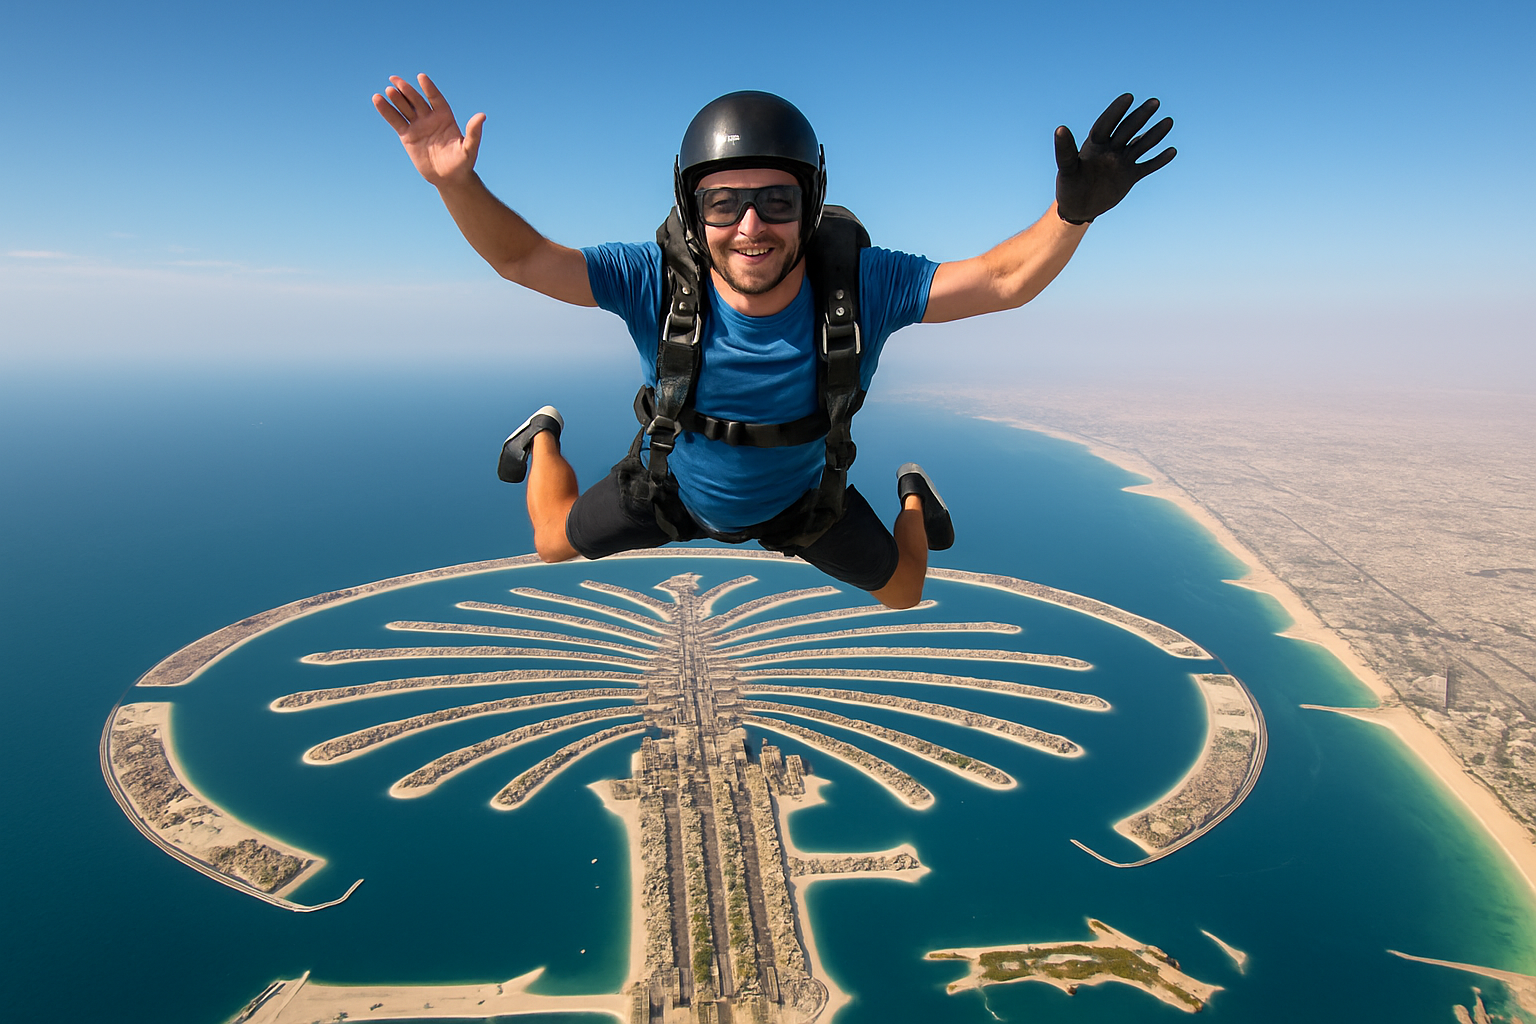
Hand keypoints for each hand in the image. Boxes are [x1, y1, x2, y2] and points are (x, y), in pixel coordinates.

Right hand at [372, 73, 484, 186]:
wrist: (449, 178)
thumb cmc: (463, 163)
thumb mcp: (470, 148)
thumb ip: (474, 132)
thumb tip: (482, 116)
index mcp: (445, 117)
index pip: (436, 98)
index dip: (429, 88)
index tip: (421, 77)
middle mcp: (430, 118)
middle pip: (417, 100)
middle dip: (407, 90)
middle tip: (395, 80)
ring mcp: (418, 126)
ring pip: (405, 108)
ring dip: (396, 99)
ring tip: (387, 89)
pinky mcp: (407, 136)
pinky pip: (396, 121)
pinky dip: (387, 111)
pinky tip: (377, 100)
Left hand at [1054, 94, 1175, 223]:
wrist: (1079, 208)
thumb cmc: (1069, 187)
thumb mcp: (1066, 169)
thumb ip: (1065, 150)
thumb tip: (1060, 128)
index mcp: (1094, 145)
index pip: (1106, 123)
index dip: (1116, 111)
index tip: (1128, 97)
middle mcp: (1111, 149)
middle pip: (1128, 129)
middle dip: (1141, 116)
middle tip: (1155, 102)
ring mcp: (1122, 162)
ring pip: (1141, 144)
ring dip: (1155, 134)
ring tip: (1168, 121)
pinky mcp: (1130, 176)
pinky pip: (1147, 166)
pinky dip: (1159, 160)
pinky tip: (1172, 151)